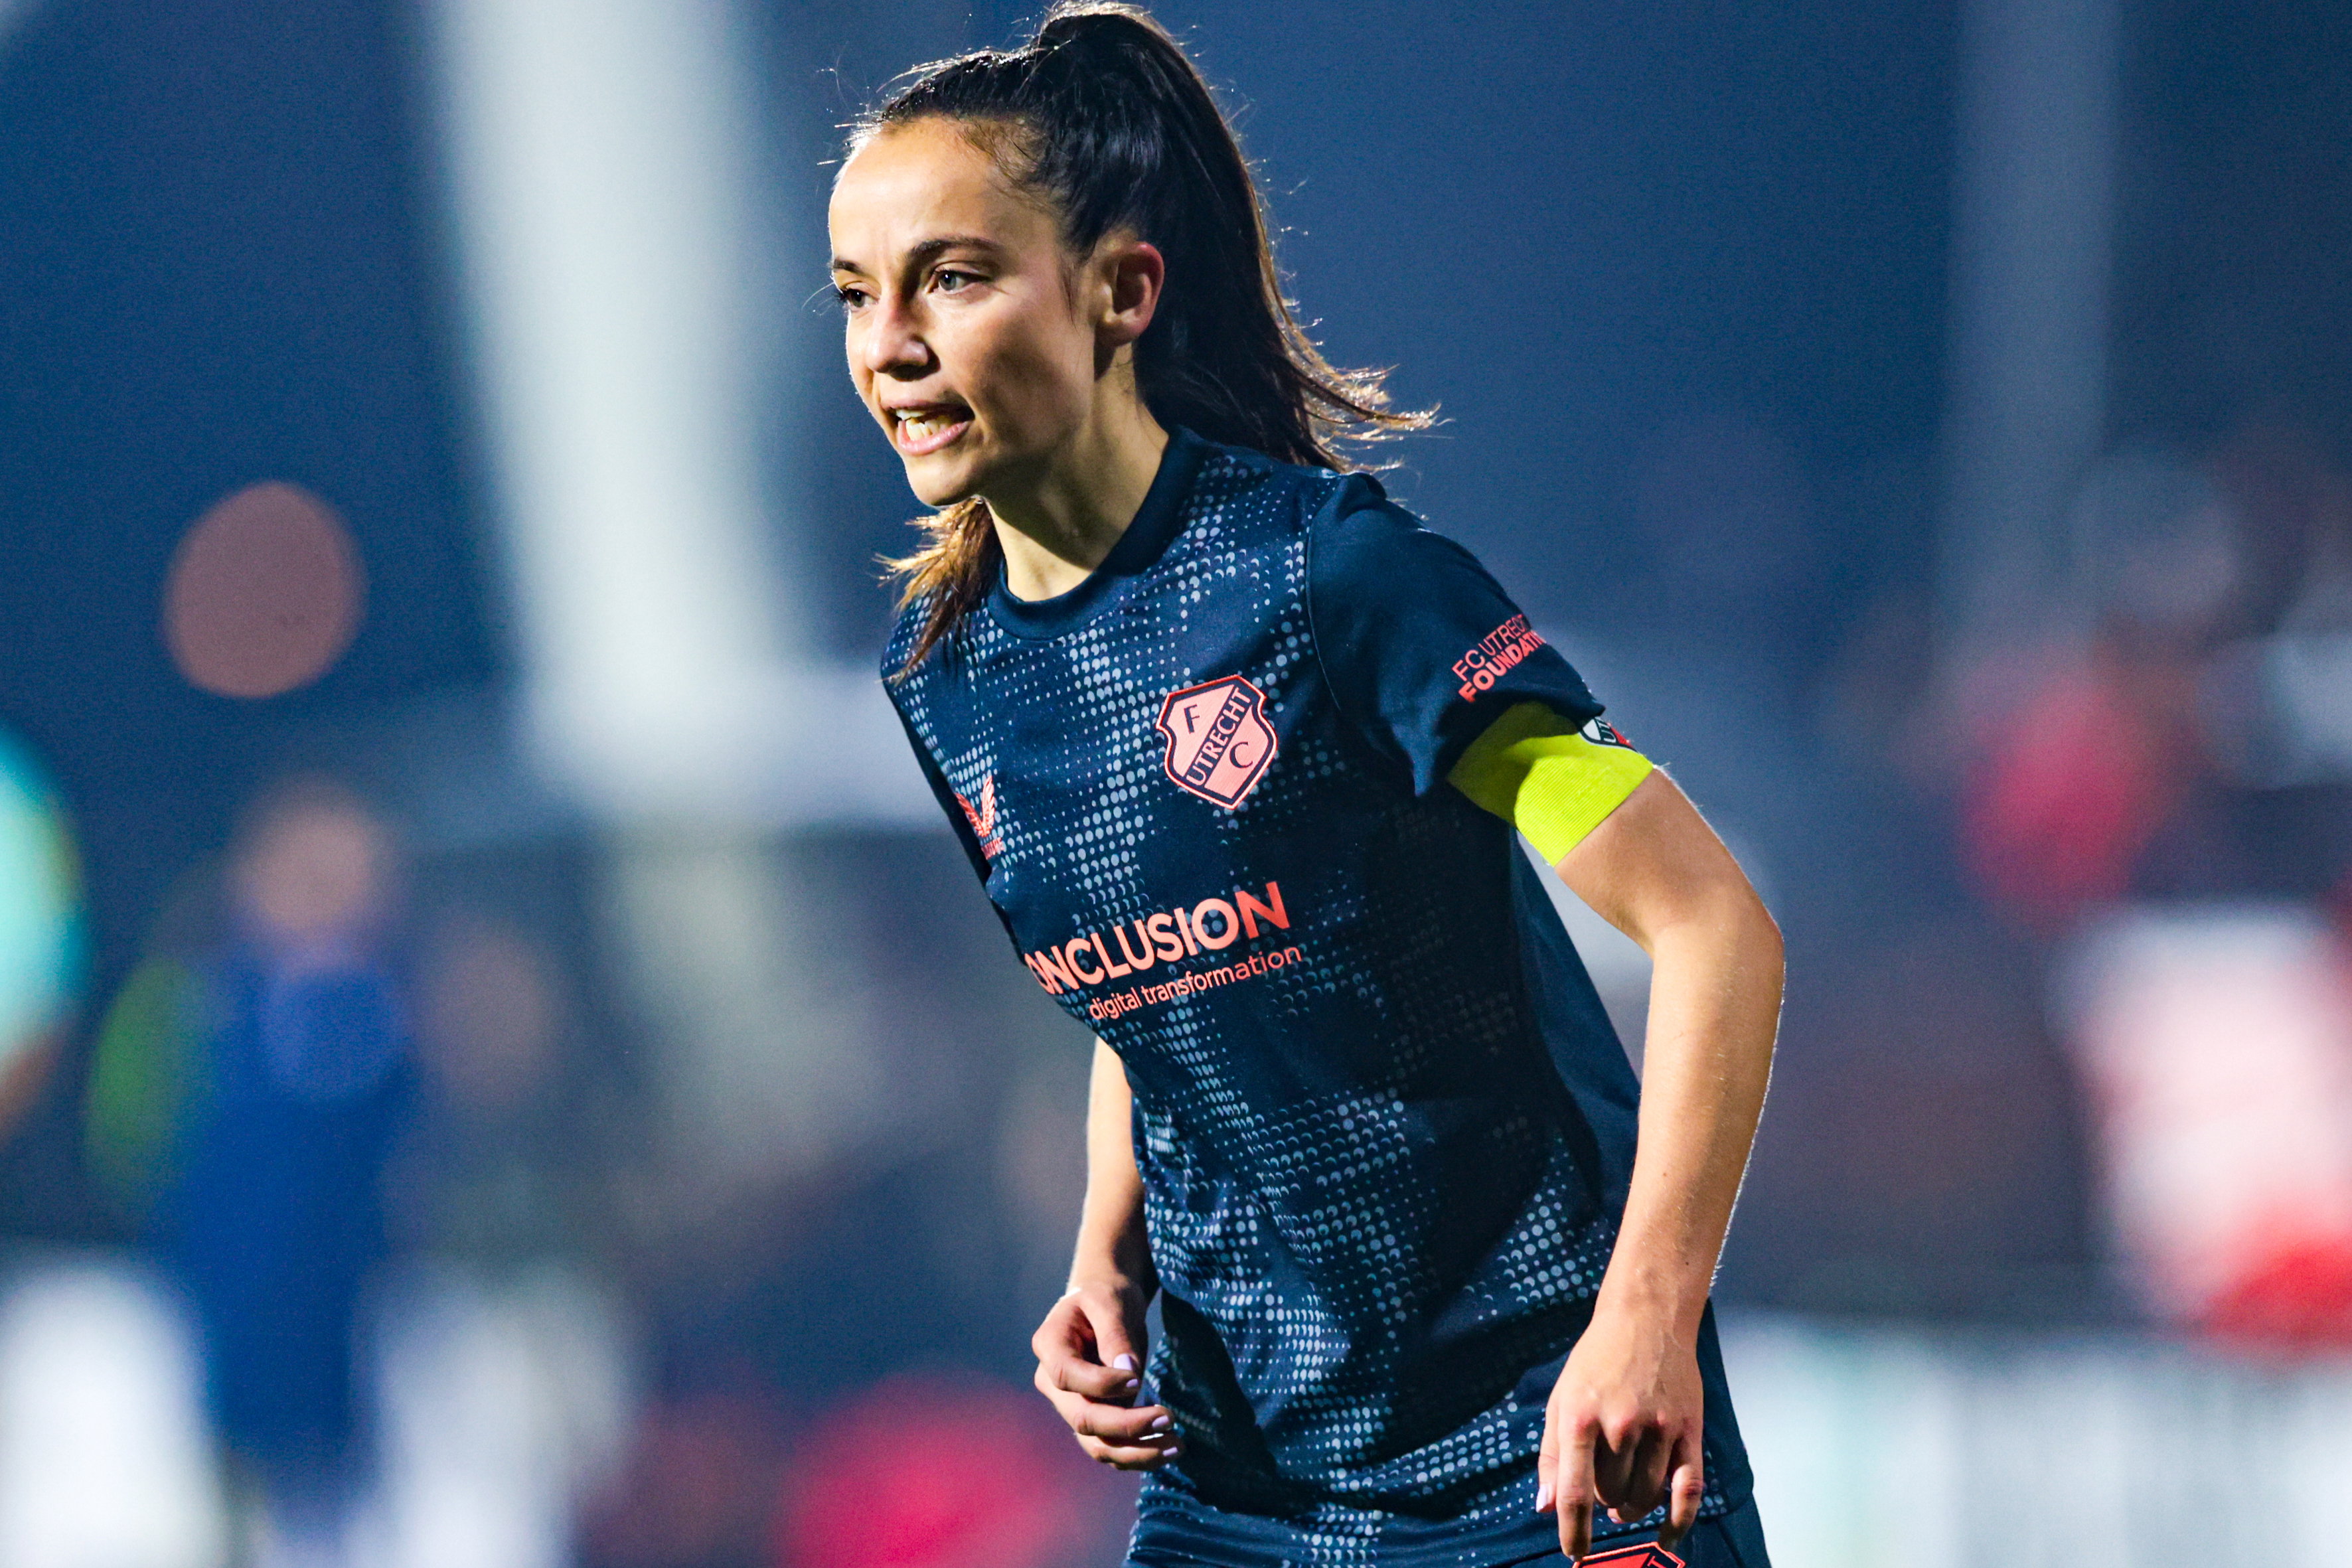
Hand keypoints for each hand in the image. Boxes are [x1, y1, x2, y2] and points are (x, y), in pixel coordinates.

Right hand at [1031, 1278, 1180, 1468]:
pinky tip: (1168, 1449)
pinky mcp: (1093, 1418)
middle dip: (1126, 1426)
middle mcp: (1052, 1382)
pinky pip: (1110, 1448)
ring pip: (1095, 1445)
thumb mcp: (1111, 1303)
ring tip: (1176, 1446)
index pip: (1067, 1376)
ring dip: (1136, 1452)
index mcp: (1049, 1345)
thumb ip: (1115, 1336)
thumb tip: (1129, 1373)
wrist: (1105, 1307)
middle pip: (1082, 1418)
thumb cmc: (1106, 1297)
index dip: (1101, 1384)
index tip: (1138, 1378)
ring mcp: (1071, 1405)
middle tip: (1169, 1419)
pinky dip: (1137, 1454)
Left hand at [1535, 1298, 1704, 1560]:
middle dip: (1603, 1501)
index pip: (1576, 1493)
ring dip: (1631, 1508)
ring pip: (1644, 1497)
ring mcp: (1659, 1429)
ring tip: (1624, 1501)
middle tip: (1602, 1485)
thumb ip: (1552, 1455)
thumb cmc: (1596, 1360)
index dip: (1573, 1532)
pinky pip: (1687, 1491)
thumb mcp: (1561, 1399)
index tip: (1573, 1554)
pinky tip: (1666, 1536)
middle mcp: (1620, 1425)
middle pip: (1610, 1496)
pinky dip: (1677, 1521)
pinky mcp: (1689, 1431)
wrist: (1646, 1319)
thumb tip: (1545, 1507)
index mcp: (1580, 1418)